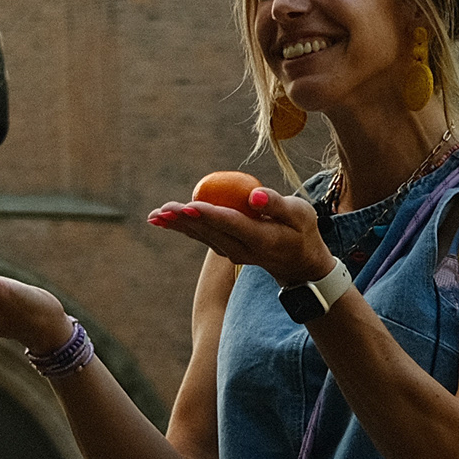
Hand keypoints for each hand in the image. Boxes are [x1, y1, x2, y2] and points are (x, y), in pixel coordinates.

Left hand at [144, 180, 337, 293]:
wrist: (299, 262)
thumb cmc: (302, 231)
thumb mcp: (301, 214)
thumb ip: (277, 204)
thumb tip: (254, 195)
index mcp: (262, 239)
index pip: (232, 225)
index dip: (210, 215)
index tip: (190, 206)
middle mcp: (243, 250)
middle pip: (210, 232)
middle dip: (185, 220)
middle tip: (163, 210)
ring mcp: (232, 253)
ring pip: (201, 237)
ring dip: (178, 225)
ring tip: (156, 215)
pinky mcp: (225, 249)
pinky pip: (201, 237)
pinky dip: (182, 227)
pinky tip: (163, 219)